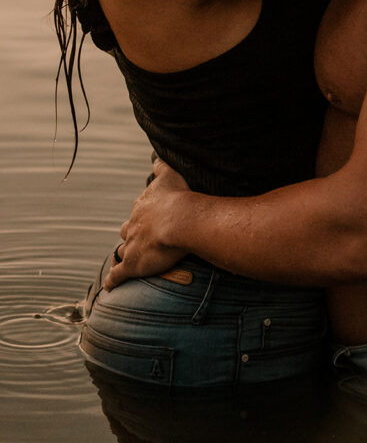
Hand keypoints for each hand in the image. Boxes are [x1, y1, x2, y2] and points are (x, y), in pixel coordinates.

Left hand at [103, 159, 189, 289]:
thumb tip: (156, 157)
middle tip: (139, 240)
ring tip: (126, 260)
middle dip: (132, 235)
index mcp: (142, 207)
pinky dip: (113, 280)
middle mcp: (133, 225)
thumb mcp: (170, 175)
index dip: (143, 217)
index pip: (139, 212)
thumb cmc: (178, 197)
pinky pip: (118, 275)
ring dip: (124, 255)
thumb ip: (161, 165)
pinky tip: (110, 286)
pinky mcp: (133, 265)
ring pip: (123, 250)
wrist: (180, 219)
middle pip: (128, 230)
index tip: (149, 219)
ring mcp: (132, 245)